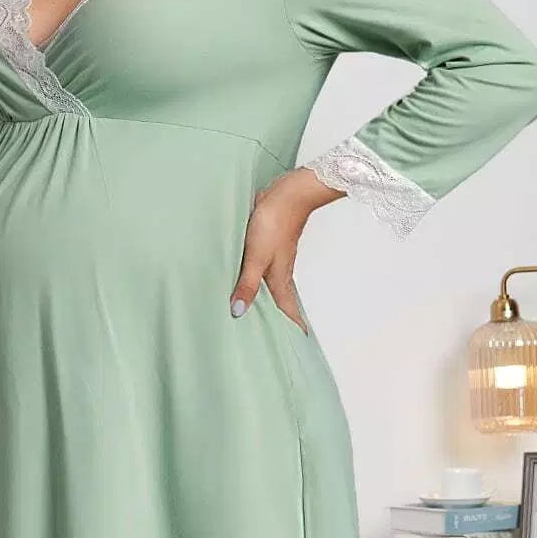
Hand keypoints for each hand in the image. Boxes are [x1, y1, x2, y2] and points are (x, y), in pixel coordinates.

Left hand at [229, 167, 341, 329]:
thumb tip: (238, 312)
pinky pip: (266, 270)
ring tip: (265, 314)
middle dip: (284, 319)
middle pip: (283, 301)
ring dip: (272, 300)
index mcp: (280, 279)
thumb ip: (247, 284)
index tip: (298, 344)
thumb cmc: (274, 222)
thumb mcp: (256, 257)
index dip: (294, 328)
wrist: (288, 193)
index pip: (289, 310)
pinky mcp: (270, 245)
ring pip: (274, 286)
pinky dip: (261, 281)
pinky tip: (253, 280)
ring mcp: (276, 258)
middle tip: (282, 337)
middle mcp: (280, 272)